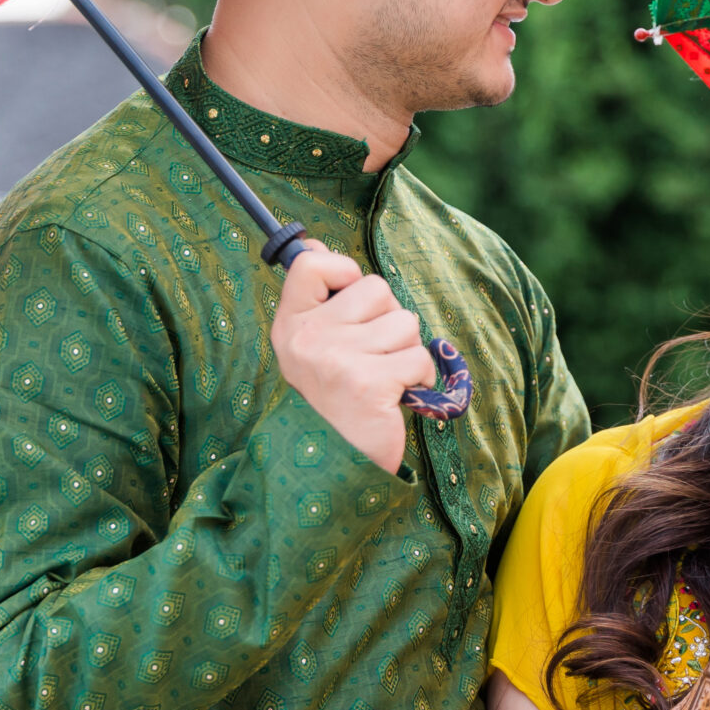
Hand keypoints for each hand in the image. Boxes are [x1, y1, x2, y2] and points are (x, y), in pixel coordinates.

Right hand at [268, 242, 434, 474]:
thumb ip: (318, 298)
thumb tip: (314, 245)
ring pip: (405, 322)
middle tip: (372, 357)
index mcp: (290, 325)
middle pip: (376, 288)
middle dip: (388, 321)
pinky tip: (398, 397)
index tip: (348, 300)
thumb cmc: (338, 398)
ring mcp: (336, 360)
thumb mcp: (314, 346)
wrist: (340, 464)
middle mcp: (307, 340)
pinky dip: (420, 378)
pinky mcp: (369, 383)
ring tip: (385, 378)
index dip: (343, 272)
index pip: (310, 264)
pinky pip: (419, 357)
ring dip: (407, 351)